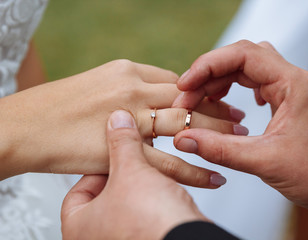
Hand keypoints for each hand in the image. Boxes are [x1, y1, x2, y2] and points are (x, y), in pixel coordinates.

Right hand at [0, 60, 246, 187]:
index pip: (176, 79)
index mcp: (128, 71)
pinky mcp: (123, 151)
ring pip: (184, 124)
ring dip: (215, 132)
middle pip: (188, 97)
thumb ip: (132, 90)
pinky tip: (214, 175)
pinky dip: (195, 169)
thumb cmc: (60, 105)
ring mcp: (130, 119)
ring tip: (238, 139)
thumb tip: (157, 99)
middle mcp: (133, 90)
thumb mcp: (100, 84)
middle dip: (218, 107)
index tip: (218, 98)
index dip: (201, 90)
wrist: (27, 126)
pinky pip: (168, 161)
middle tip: (240, 117)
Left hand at [61, 110, 206, 239]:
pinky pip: (145, 215)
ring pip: (127, 205)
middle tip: (133, 160)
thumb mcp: (131, 171)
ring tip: (152, 173)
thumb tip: (117, 119)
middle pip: (105, 196)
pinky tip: (164, 190)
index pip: (78, 190)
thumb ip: (122, 143)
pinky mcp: (145, 238)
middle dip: (123, 175)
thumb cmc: (150, 224)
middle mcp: (97, 238)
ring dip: (141, 186)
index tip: (113, 156)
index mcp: (79, 227)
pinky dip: (152, 200)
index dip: (98, 168)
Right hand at [172, 40, 307, 225]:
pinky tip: (224, 103)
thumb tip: (183, 139)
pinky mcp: (284, 101)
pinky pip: (252, 82)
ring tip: (199, 100)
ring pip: (245, 69)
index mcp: (292, 84)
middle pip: (240, 58)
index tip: (185, 85)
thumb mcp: (265, 161)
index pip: (242, 55)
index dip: (208, 66)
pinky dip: (231, 88)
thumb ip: (220, 149)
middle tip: (186, 96)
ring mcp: (288, 89)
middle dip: (209, 74)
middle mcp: (291, 80)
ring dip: (218, 80)